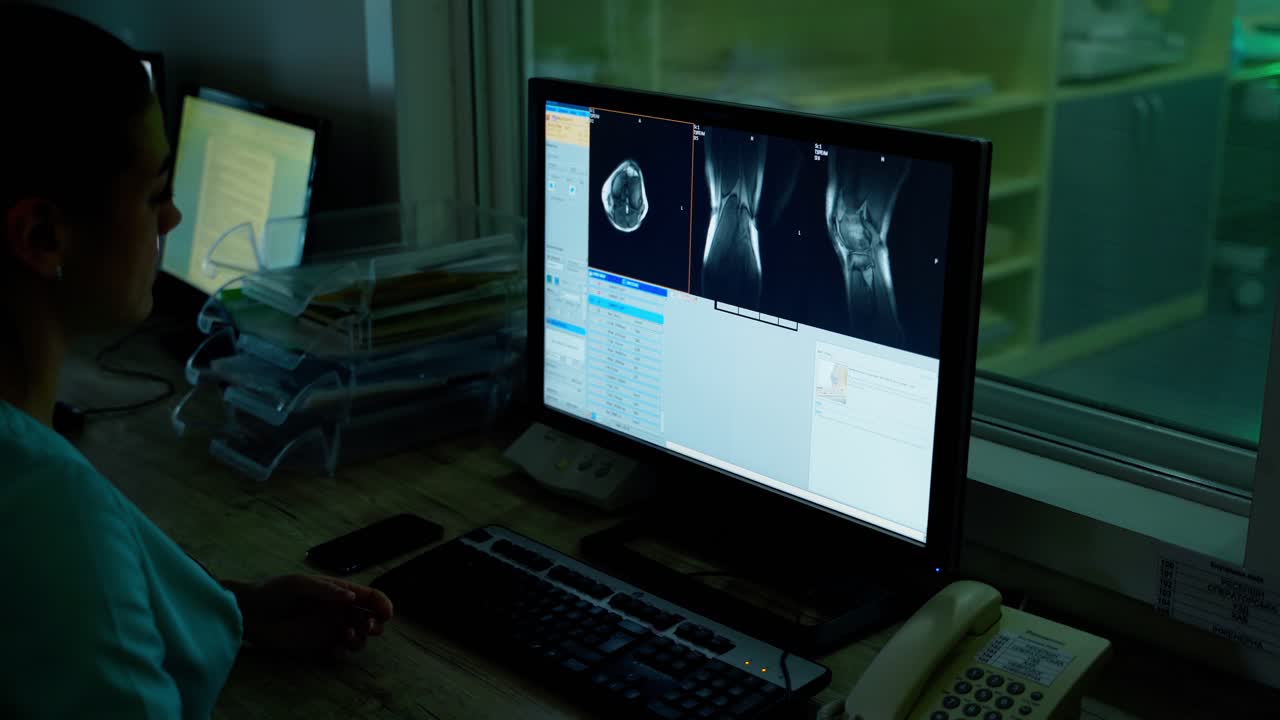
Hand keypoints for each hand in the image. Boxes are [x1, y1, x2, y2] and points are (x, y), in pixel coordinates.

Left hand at [226, 574, 393, 653]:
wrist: (249, 614)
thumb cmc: (272, 591)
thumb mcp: (298, 583)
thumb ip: (325, 589)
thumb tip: (351, 597)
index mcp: (337, 591)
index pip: (368, 596)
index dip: (382, 604)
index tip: (386, 614)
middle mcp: (338, 609)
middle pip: (369, 618)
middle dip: (375, 624)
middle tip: (367, 628)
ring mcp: (329, 628)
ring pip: (358, 637)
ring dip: (360, 639)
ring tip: (345, 636)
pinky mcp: (318, 645)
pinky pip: (340, 652)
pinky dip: (344, 652)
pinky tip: (335, 649)